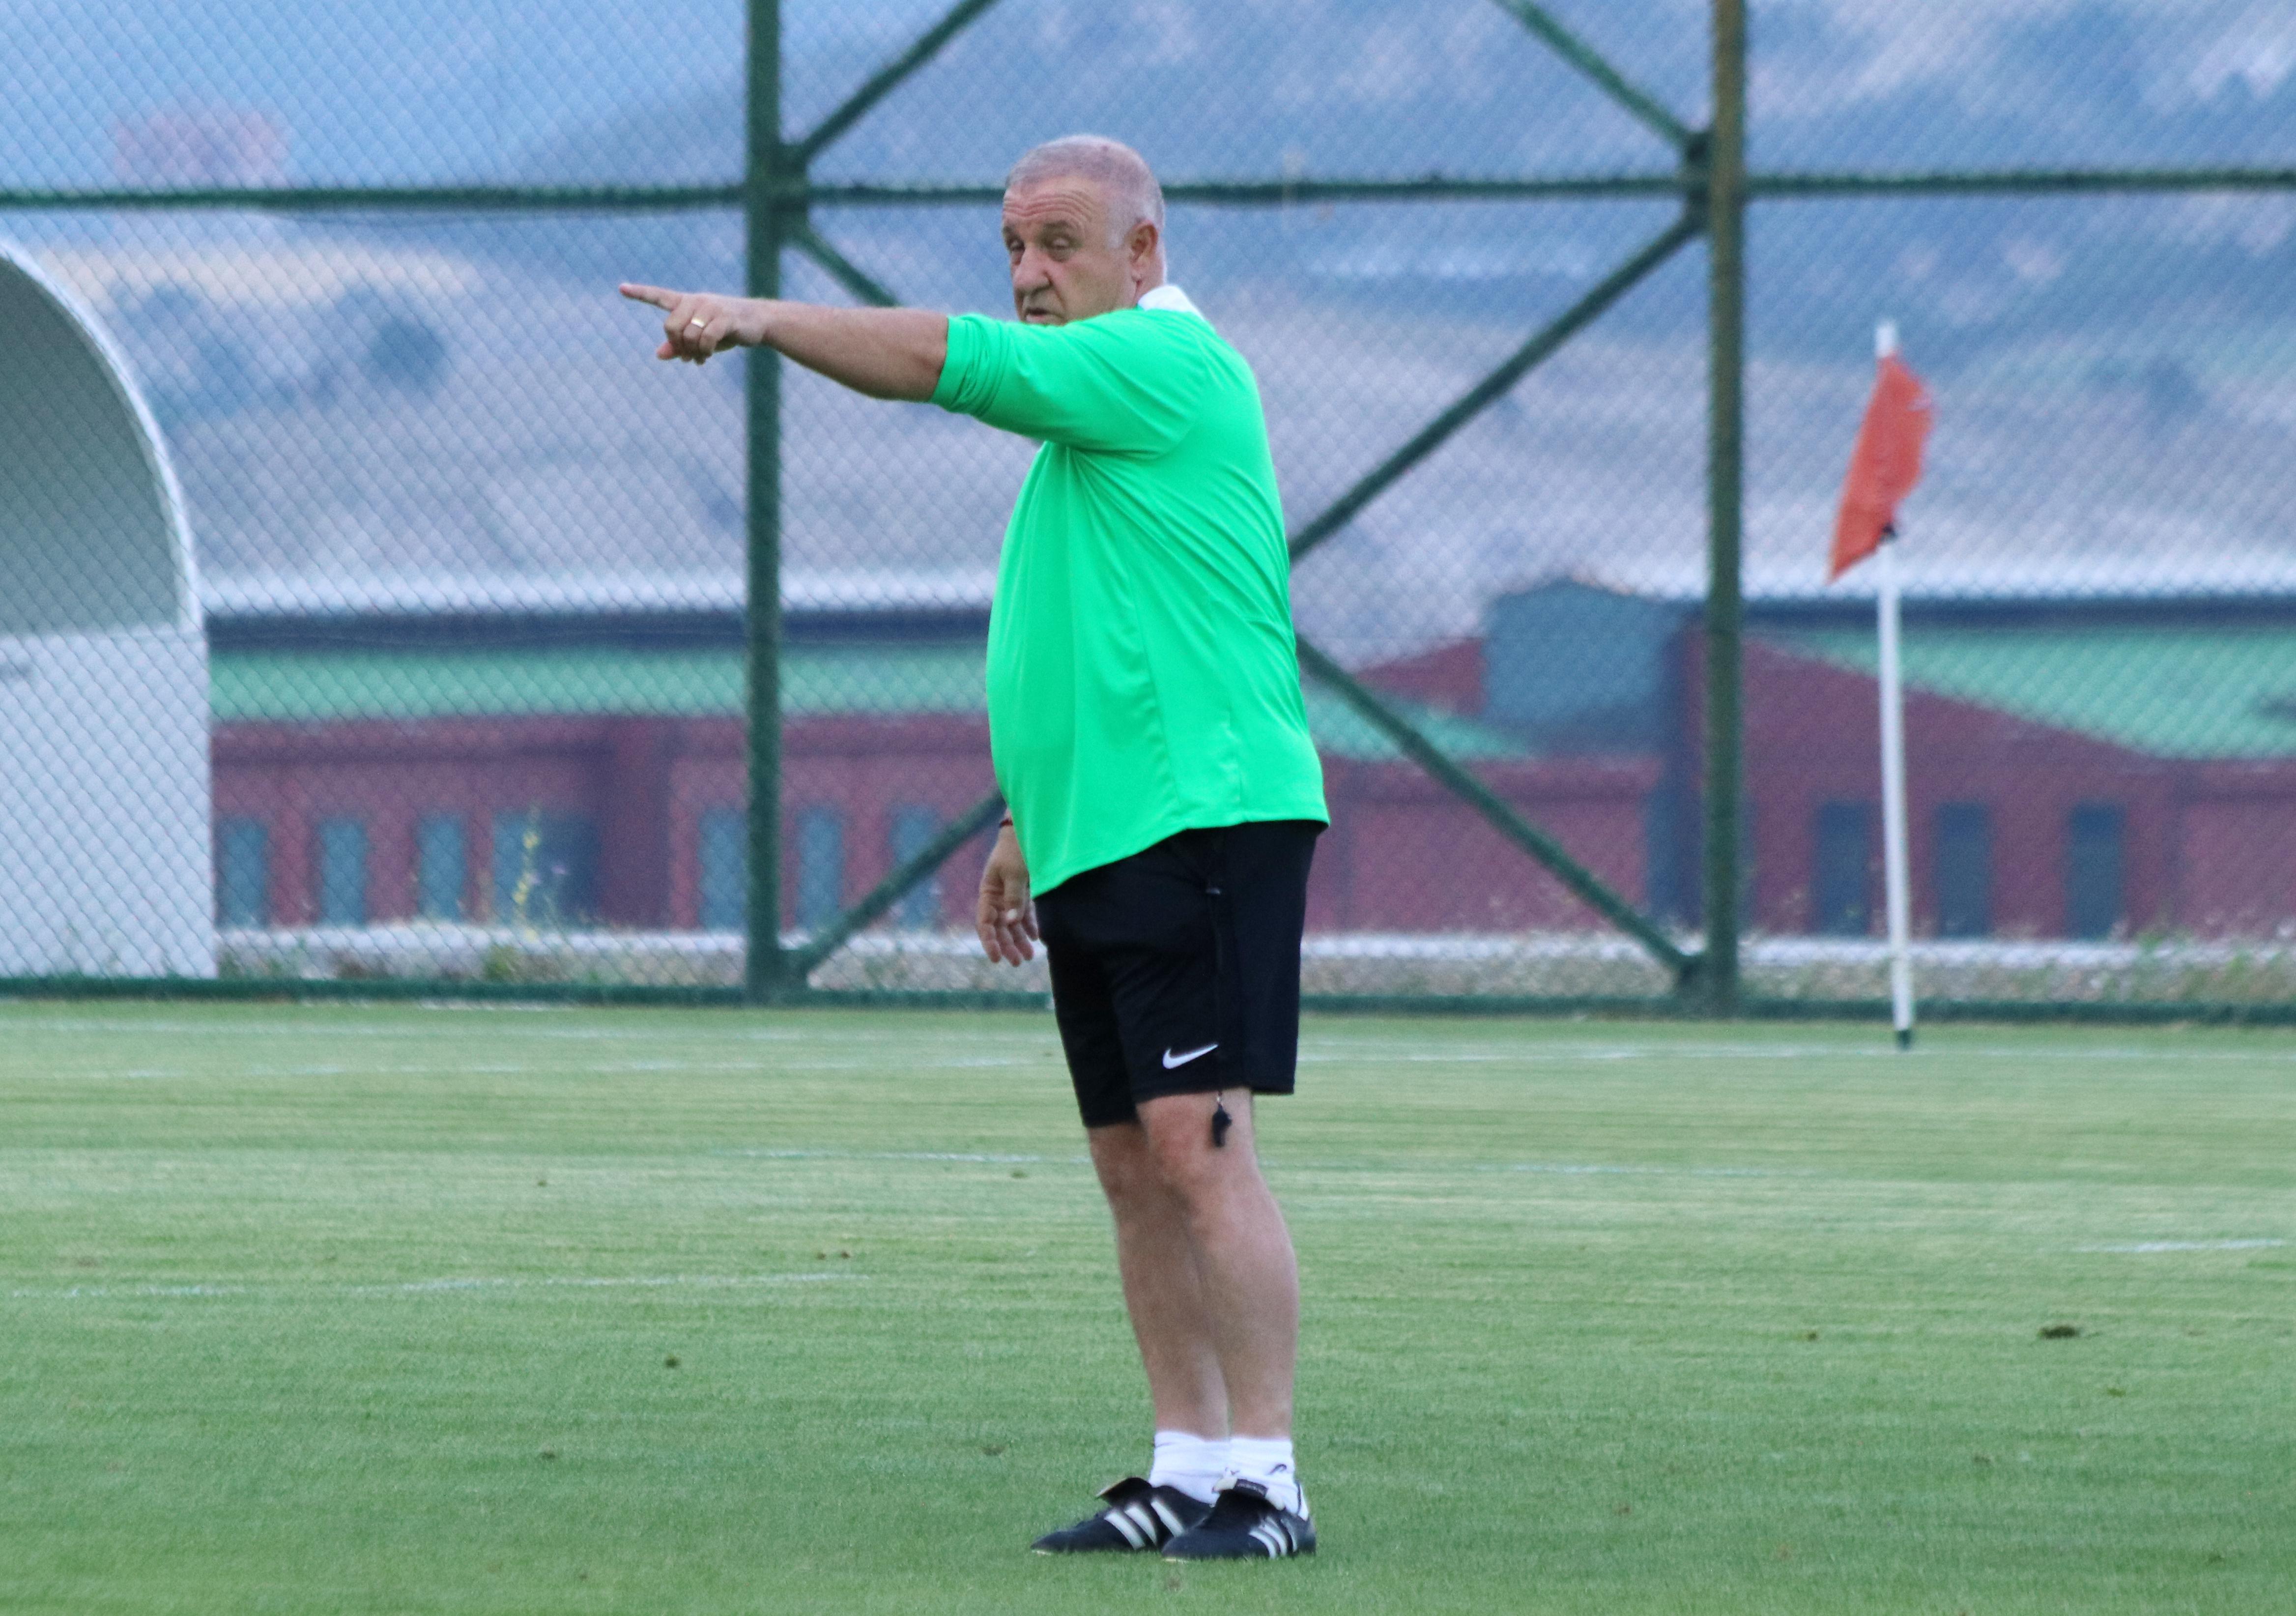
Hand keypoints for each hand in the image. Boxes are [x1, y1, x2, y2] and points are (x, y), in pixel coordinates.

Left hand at [619, 283, 767, 364]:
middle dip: (677, 346)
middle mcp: (695, 301)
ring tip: (700, 359)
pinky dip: (705, 352)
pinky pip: (706, 339)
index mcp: (686, 302)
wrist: (757, 322)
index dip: (640, 293)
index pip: (659, 296)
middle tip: (688, 356)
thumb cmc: (726, 329)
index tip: (621, 288)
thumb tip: (659, 355)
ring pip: (688, 336)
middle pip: (670, 326)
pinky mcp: (724, 317)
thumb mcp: (700, 338)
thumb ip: (679, 345)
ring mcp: (710, 308)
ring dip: (693, 353)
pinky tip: (707, 356)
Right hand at [975, 823, 1038, 965]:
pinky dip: (1030, 926)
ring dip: (1019, 940)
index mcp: (988, 892)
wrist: (1028, 831)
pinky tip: (1036, 939)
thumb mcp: (1015, 873)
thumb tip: (1011, 922)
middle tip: (1018, 962)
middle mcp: (997, 897)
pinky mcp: (1023, 893)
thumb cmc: (1017, 849)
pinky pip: (1025, 914)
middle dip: (1008, 945)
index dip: (989, 942)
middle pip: (999, 927)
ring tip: (1029, 956)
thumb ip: (1014, 897)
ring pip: (1013, 924)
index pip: (984, 923)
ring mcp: (1010, 896)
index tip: (996, 958)